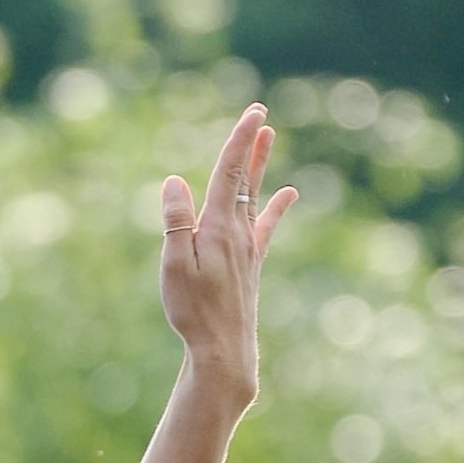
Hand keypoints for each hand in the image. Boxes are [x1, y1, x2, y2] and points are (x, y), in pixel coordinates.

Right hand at [158, 105, 295, 407]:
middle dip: (250, 143)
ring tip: (269, 137)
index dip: (239, 140)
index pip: (229, 173)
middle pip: (245, 177)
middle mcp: (237, 231)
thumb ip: (175, 221)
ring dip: (260, 164)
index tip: (253, 113)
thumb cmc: (193, 310)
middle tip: (260, 112)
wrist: (223, 349)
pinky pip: (265, 225)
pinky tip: (289, 194)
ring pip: (255, 195)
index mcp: (217, 227)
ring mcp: (247, 247)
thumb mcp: (174, 265)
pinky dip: (277, 206)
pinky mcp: (251, 263)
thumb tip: (174, 180)